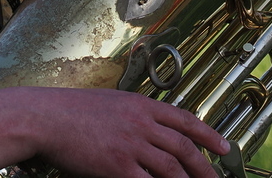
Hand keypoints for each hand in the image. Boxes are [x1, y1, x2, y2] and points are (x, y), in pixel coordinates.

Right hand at [0, 86, 229, 176]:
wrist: (46, 117)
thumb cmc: (72, 110)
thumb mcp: (111, 103)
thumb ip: (135, 115)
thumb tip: (152, 128)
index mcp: (142, 104)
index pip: (185, 119)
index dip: (208, 135)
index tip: (225, 147)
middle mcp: (142, 123)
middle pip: (183, 147)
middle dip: (204, 166)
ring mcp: (131, 145)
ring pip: (171, 168)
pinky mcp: (118, 165)